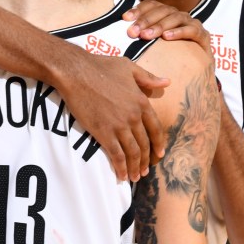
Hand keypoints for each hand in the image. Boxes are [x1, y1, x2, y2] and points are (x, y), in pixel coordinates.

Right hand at [53, 46, 169, 181]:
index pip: (155, 128)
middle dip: (146, 160)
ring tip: (135, 177)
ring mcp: (119, 126)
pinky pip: (116, 155)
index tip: (159, 154)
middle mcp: (134, 116)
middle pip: (144, 144)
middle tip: (145, 170)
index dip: (158, 143)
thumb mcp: (129, 67)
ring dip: (136, 167)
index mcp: (142, 101)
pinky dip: (121, 168)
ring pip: (133, 153)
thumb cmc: (101, 66)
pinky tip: (122, 176)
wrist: (76, 72)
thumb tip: (167, 82)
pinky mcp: (103, 133)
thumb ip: (148, 78)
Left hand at [123, 0, 211, 56]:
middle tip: (133, 32)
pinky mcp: (203, 35)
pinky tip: (167, 37)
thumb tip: (122, 34)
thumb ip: (142, 37)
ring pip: (175, 17)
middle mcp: (179, 15)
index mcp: (167, 14)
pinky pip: (191, 30)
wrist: (198, 71)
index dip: (138, 9)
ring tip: (147, 35)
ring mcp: (192, 23)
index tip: (125, 18)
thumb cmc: (173, 57)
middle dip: (145, 20)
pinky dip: (179, 32)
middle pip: (162, 10)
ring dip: (159, 26)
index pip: (152, 4)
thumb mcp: (155, 46)